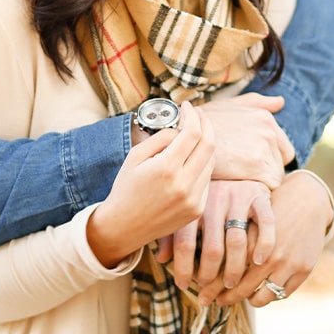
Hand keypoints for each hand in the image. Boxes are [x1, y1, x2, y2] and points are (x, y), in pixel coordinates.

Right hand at [87, 102, 214, 267]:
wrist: (123, 227)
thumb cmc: (126, 188)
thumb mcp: (135, 156)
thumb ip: (160, 138)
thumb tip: (180, 129)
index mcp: (166, 168)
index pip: (192, 133)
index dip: (193, 115)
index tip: (187, 106)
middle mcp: (184, 185)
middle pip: (209, 145)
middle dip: (206, 124)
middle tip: (198, 114)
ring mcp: (193, 199)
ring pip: (210, 162)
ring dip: (204, 145)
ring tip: (191, 138)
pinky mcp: (197, 210)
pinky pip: (206, 180)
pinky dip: (201, 165)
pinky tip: (189, 162)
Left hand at [162, 180, 272, 296]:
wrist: (237, 164)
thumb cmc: (207, 198)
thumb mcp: (186, 210)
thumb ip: (173, 233)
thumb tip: (160, 259)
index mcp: (193, 203)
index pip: (184, 242)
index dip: (182, 267)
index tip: (182, 285)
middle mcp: (215, 199)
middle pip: (212, 247)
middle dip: (209, 274)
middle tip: (208, 291)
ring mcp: (239, 197)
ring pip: (237, 242)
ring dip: (234, 268)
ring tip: (230, 284)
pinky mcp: (260, 197)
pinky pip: (265, 224)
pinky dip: (263, 245)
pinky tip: (257, 261)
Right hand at [201, 94, 295, 187]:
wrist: (182, 137)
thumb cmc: (203, 123)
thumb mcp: (229, 105)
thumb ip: (257, 103)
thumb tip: (281, 102)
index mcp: (265, 118)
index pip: (283, 148)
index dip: (269, 158)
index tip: (250, 163)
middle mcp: (269, 131)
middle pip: (281, 163)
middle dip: (267, 170)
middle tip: (244, 172)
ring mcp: (264, 148)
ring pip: (276, 176)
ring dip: (261, 180)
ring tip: (239, 178)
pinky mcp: (257, 166)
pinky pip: (270, 186)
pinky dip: (257, 190)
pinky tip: (240, 185)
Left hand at [212, 169, 333, 307]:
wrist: (306, 199)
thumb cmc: (267, 206)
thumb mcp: (244, 215)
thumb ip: (223, 236)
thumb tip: (184, 259)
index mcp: (249, 237)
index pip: (225, 269)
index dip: (211, 283)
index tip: (201, 291)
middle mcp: (268, 252)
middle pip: (241, 285)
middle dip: (225, 297)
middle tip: (213, 302)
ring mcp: (287, 262)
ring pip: (262, 295)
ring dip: (249, 300)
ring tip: (237, 298)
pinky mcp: (303, 268)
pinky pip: (282, 293)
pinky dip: (269, 297)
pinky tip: (259, 293)